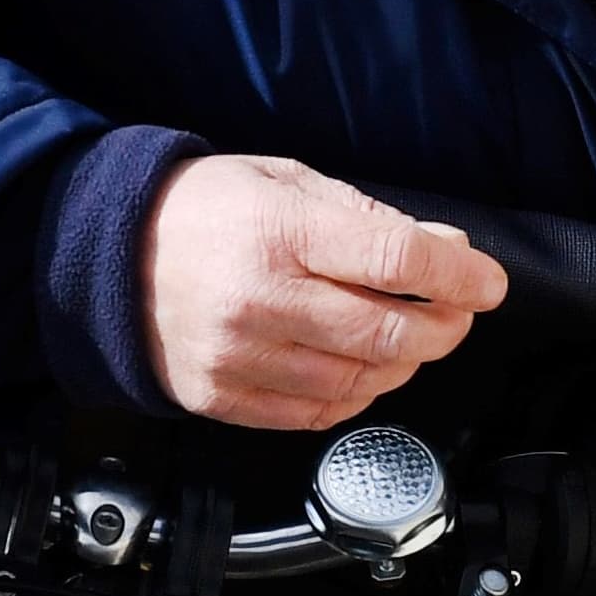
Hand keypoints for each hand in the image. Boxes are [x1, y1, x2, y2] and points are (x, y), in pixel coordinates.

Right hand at [139, 154, 510, 429]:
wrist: (107, 256)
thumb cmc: (205, 209)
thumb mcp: (286, 182)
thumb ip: (368, 218)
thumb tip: (446, 247)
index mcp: (279, 230)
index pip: (395, 259)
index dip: (457, 275)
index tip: (487, 282)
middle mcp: (260, 299)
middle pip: (388, 331)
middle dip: (443, 326)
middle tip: (456, 313)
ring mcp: (239, 355)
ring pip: (359, 380)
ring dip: (403, 363)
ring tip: (408, 338)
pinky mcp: (222, 397)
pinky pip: (316, 413)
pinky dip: (357, 395)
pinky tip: (362, 369)